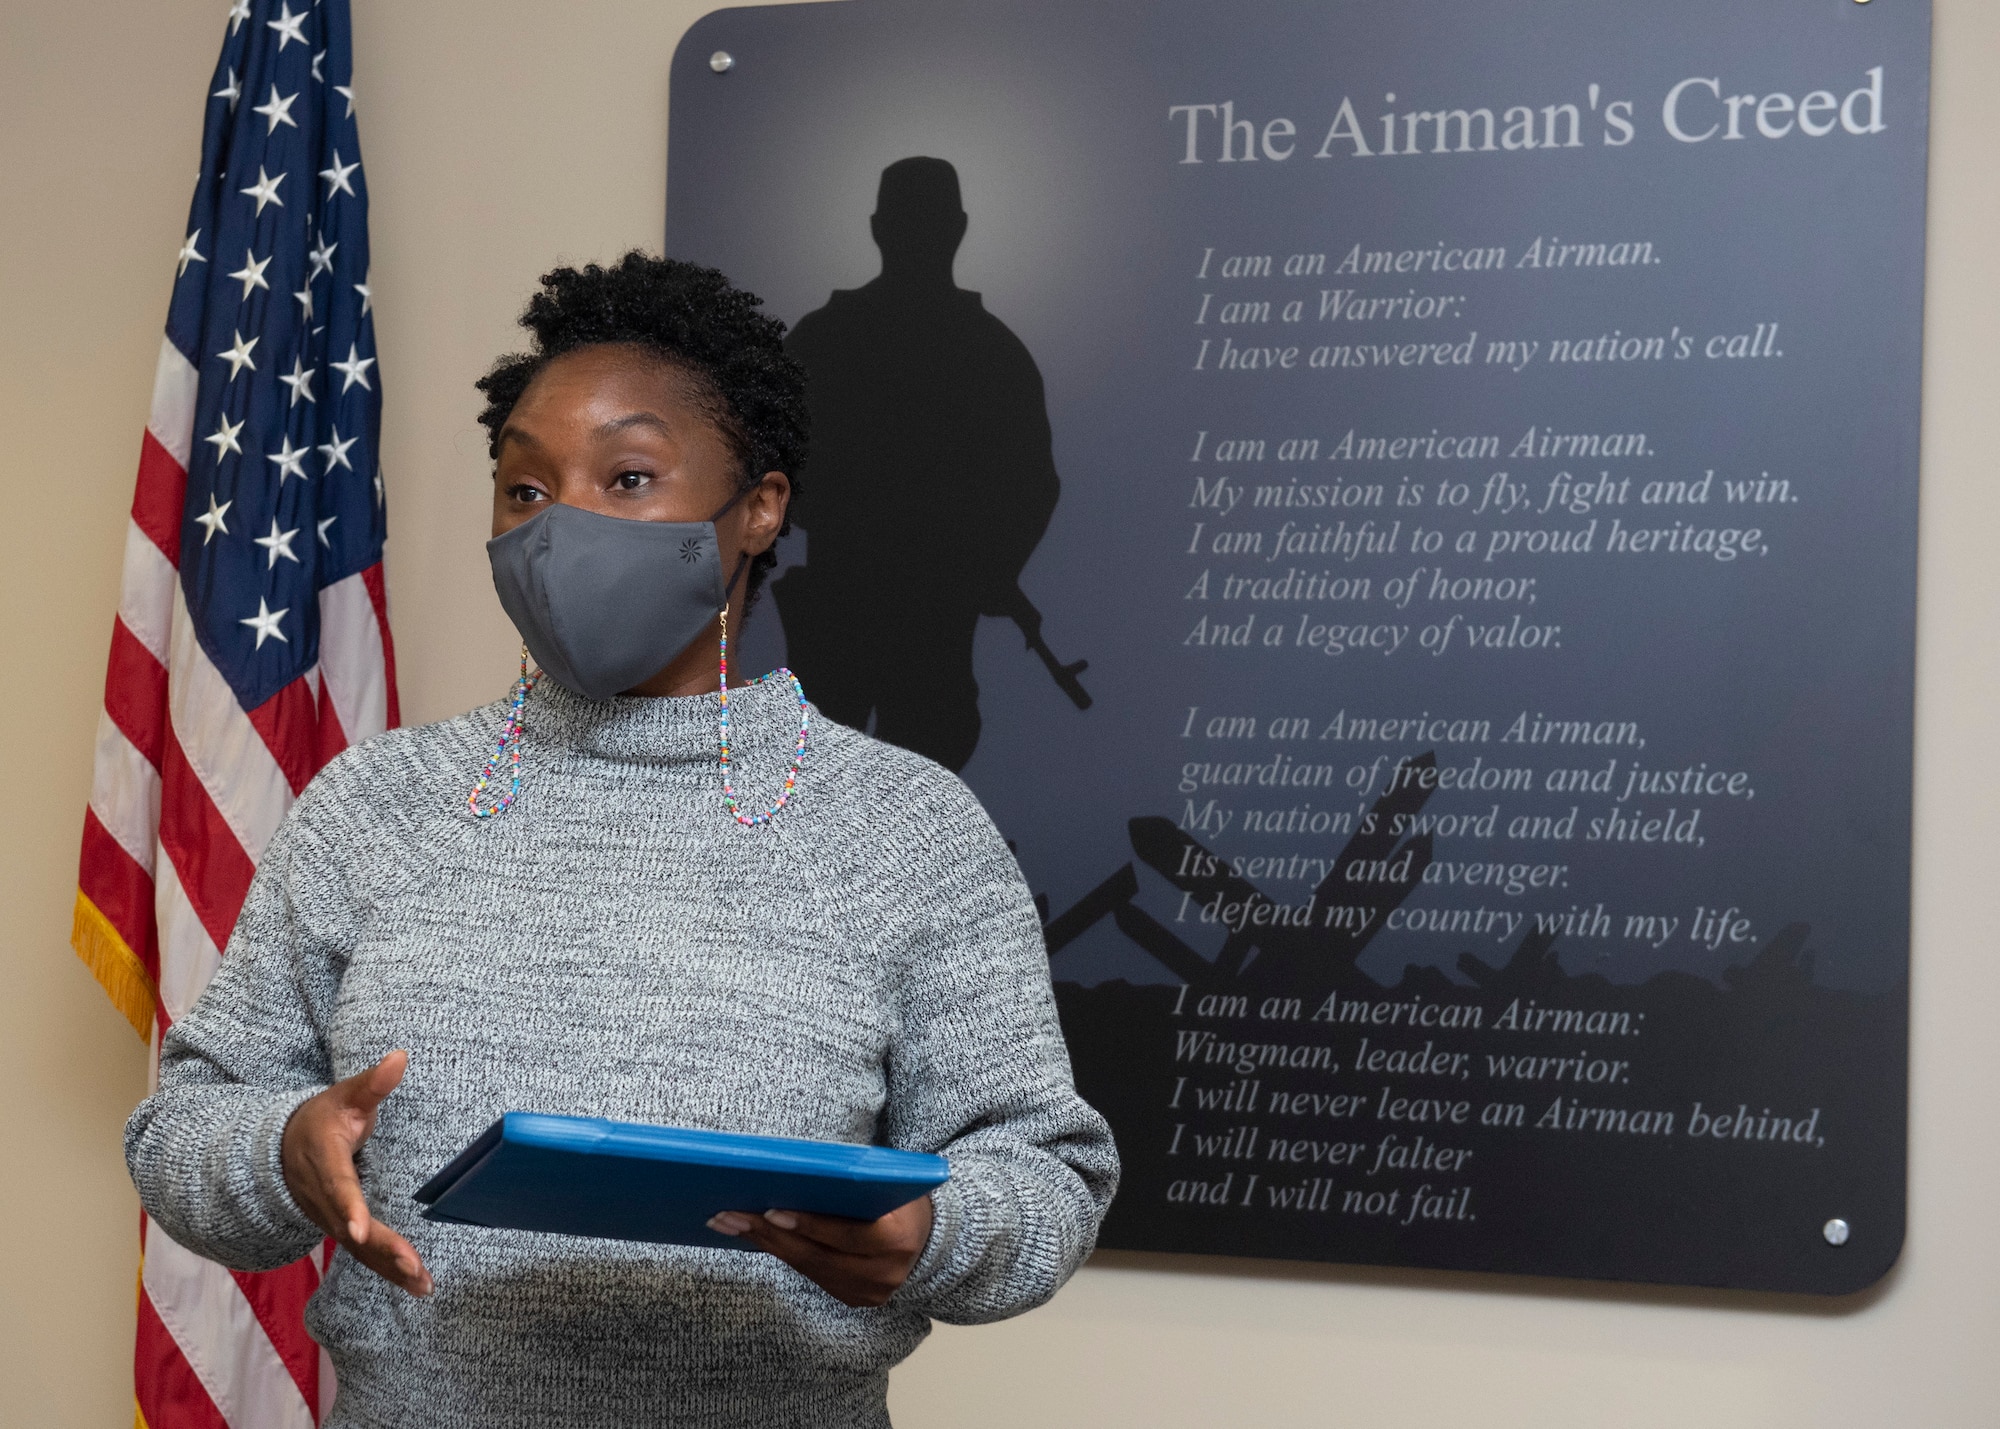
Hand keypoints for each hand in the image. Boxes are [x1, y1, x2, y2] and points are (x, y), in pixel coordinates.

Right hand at [280, 1050, 432, 1296]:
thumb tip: (399, 1057)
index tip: (357, 1228)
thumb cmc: (322, 1119)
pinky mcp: (342, 1230)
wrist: (284, 1149)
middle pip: (352, 1229)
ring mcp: (331, 1219)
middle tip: (413, 1266)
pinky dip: (388, 1270)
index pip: (337, 1187)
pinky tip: (417, 1286)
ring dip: (389, 1268)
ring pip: (359, 1249)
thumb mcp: (344, 1096)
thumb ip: (372, 1084)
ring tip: (422, 1285)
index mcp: (325, 1162)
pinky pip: (365, 1254)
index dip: (347, 1207)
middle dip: (382, 1248)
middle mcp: (325, 1198)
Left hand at [707, 1195, 932, 1307]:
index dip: (809, 1224)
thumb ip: (853, 1184)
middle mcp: (884, 1273)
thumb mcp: (887, 1183)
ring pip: (809, 1268)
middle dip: (769, 1235)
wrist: (931, 1234)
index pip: (847, 1235)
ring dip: (766, 1245)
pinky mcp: (855, 1299)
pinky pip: (813, 1275)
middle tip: (729, 1215)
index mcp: (898, 1239)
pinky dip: (783, 1254)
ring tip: (730, 1223)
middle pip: (817, 1256)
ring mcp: (869, 1293)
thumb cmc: (901, 1196)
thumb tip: (795, 1174)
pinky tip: (756, 1236)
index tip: (770, 1210)